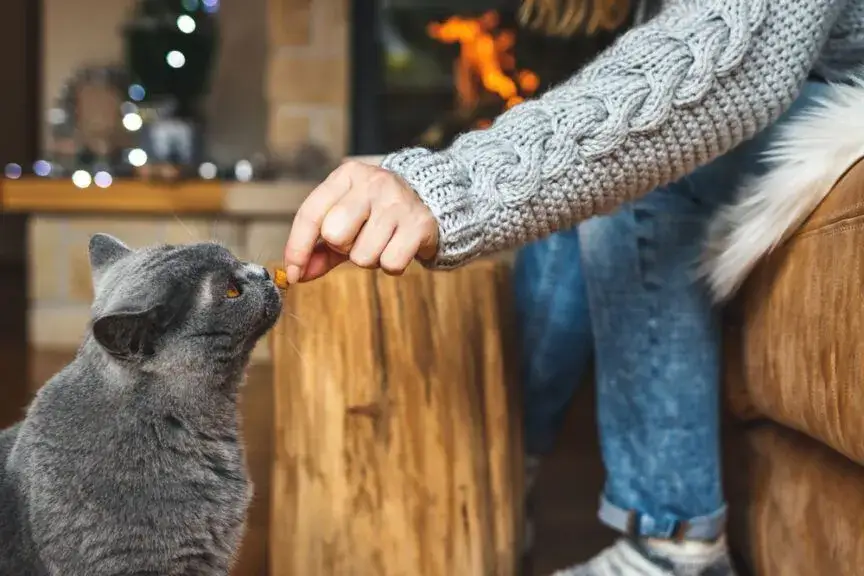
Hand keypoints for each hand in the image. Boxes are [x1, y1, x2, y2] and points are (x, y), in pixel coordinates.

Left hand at [283, 160, 438, 283]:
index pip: (311, 213)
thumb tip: (295, 274)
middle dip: (342, 247)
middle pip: (334, 235)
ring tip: (382, 241)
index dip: (297, 247)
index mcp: (348, 175)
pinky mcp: (419, 224)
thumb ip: (318, 248)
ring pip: (362, 256)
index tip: (293, 272)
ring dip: (369, 259)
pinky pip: (390, 264)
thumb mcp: (345, 220)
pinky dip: (391, 265)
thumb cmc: (377, 213)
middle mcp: (373, 183)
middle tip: (359, 238)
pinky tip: (398, 246)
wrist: (430, 202)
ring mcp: (398, 202)